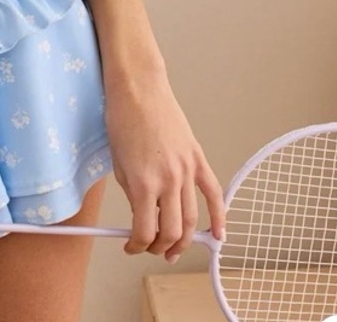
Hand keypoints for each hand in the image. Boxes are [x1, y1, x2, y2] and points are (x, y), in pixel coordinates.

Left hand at [103, 66, 225, 263]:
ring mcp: (186, 169)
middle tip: (152, 248)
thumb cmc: (122, 119)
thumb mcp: (118, 163)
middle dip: (160, 246)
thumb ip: (132, 194)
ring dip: (184, 239)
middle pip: (172, 231)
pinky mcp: (197, 158)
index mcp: (143, 183)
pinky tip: (218, 234)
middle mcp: (168, 180)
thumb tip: (142, 216)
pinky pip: (213, 193)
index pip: (144, 232)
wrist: (139, 88)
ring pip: (192, 218)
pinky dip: (219, 216)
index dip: (137, 246)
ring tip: (174, 248)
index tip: (130, 246)